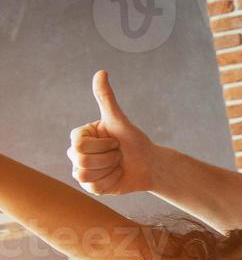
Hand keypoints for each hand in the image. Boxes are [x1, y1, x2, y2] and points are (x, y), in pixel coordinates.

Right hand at [68, 70, 155, 195]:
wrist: (149, 164)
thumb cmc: (134, 140)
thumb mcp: (120, 120)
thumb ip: (106, 99)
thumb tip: (101, 72)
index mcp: (79, 136)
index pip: (80, 145)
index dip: (104, 145)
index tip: (115, 141)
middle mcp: (76, 153)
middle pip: (81, 160)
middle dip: (109, 157)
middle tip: (118, 154)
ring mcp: (81, 170)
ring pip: (84, 175)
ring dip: (110, 170)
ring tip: (117, 164)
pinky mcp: (89, 187)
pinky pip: (93, 187)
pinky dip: (112, 181)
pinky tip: (118, 175)